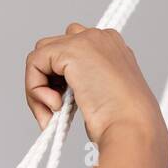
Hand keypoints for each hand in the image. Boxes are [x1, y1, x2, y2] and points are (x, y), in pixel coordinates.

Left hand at [24, 23, 167, 149]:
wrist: (132, 129)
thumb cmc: (123, 124)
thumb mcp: (103, 99)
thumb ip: (82, 85)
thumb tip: (54, 92)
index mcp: (112, 48)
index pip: (71, 51)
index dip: (60, 80)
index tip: (63, 108)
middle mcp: (100, 38)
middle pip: (53, 49)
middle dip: (46, 82)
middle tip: (53, 113)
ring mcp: (87, 40)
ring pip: (41, 55)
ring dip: (37, 88)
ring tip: (52, 113)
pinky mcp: (71, 50)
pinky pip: (35, 62)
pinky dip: (34, 87)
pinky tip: (53, 106)